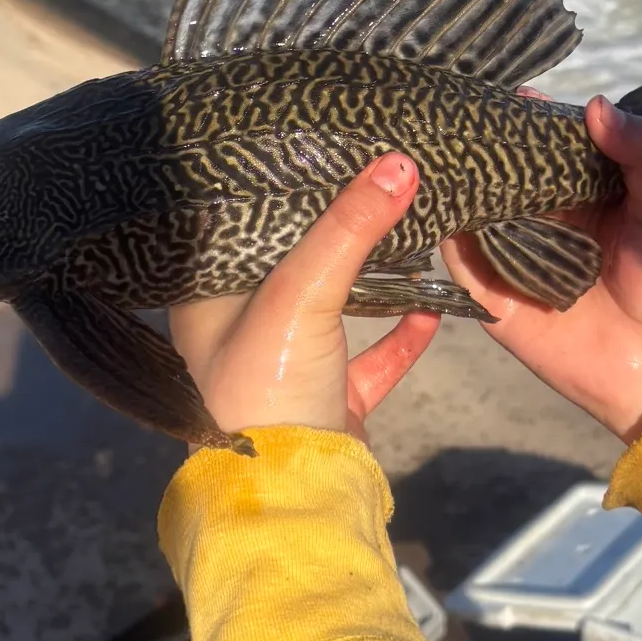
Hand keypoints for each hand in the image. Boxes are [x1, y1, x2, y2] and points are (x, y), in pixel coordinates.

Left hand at [168, 153, 439, 446]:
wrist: (295, 492)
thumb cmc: (269, 386)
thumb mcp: (302, 294)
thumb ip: (349, 228)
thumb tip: (399, 164)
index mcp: (209, 302)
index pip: (236, 230)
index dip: (270, 190)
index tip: (310, 147)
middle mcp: (241, 331)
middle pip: (290, 264)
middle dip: (332, 228)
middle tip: (367, 175)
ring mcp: (287, 368)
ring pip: (333, 308)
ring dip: (371, 277)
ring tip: (403, 231)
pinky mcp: (330, 399)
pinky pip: (369, 357)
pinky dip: (400, 333)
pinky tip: (432, 306)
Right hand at [442, 92, 641, 443]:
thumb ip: (641, 153)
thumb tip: (594, 103)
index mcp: (584, 193)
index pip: (544, 146)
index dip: (522, 119)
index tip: (495, 89)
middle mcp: (544, 220)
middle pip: (501, 175)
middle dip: (475, 147)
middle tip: (444, 112)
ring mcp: (515, 258)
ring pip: (473, 212)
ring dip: (452, 185)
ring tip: (423, 148)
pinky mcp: (496, 299)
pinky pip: (463, 262)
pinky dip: (445, 234)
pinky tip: (428, 202)